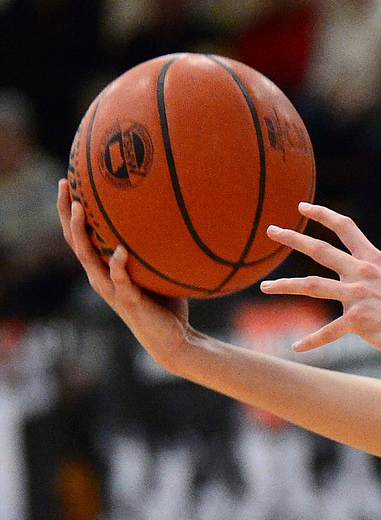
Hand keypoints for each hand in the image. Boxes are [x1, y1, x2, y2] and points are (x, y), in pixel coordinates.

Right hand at [56, 179, 191, 370]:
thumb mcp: (158, 268)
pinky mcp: (129, 301)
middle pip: (75, 240)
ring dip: (83, 234)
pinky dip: (118, 266)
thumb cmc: (165, 301)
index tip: (68, 181)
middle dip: (67, 212)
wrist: (173, 338)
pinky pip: (120, 281)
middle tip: (66, 185)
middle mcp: (101, 277)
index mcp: (104, 268)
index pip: (80, 235)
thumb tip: (175, 212)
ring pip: (89, 258)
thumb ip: (157, 247)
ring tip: (82, 209)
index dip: (70, 209)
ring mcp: (112, 289)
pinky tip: (120, 251)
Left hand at [261, 203, 380, 362]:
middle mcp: (364, 273)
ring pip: (312, 285)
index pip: (346, 228)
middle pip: (321, 249)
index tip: (302, 207)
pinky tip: (296, 348)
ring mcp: (359, 296)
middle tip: (271, 230)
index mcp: (375, 261)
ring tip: (264, 287)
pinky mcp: (359, 321)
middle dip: (293, 238)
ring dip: (285, 286)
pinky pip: (328, 331)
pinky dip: (311, 341)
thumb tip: (378, 271)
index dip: (322, 214)